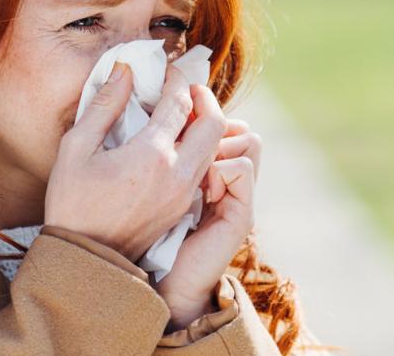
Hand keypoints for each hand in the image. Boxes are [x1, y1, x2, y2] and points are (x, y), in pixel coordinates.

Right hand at [44, 62, 222, 261]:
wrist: (86, 259)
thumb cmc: (73, 203)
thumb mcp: (76, 149)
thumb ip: (103, 105)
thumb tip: (124, 71)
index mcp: (151, 155)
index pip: (180, 103)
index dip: (176, 79)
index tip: (166, 69)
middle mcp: (177, 174)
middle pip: (214, 124)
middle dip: (204, 98)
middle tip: (186, 88)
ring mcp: (184, 193)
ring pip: (213, 147)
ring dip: (205, 124)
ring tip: (182, 112)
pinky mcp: (183, 208)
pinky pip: (204, 168)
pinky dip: (199, 148)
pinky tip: (177, 142)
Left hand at [156, 114, 261, 329]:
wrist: (160, 285)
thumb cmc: (145, 234)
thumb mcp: (150, 182)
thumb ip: (163, 153)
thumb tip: (153, 115)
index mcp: (207, 169)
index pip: (221, 122)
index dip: (204, 109)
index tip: (178, 110)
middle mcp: (227, 178)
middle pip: (240, 126)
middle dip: (213, 119)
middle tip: (185, 128)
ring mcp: (237, 195)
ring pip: (248, 140)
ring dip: (220, 140)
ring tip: (191, 159)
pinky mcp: (241, 213)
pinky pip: (242, 167)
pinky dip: (222, 166)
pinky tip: (202, 185)